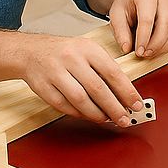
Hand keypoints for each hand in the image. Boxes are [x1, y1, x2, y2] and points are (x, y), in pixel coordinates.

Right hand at [21, 33, 146, 127]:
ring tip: (108, 119)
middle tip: (125, 118)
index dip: (127, 91)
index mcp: (88, 48)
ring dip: (97, 114)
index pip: (112, 72)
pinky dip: (80, 114)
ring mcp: (56, 73)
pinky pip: (65, 106)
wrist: (31, 51)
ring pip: (80, 100)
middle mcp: (72, 59)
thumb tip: (125, 94)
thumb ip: (106, 69)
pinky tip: (89, 115)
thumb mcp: (88, 51)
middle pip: (97, 89)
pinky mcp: (44, 87)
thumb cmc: (65, 52)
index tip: (137, 104)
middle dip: (115, 107)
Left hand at [107, 0, 167, 57]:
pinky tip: (159, 49)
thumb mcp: (116, 15)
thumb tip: (126, 48)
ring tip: (150, 53)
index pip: (148, 20)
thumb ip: (120, 32)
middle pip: (166, 25)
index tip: (138, 52)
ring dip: (164, 47)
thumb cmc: (126, 3)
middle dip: (156, 44)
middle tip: (145, 54)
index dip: (143, 38)